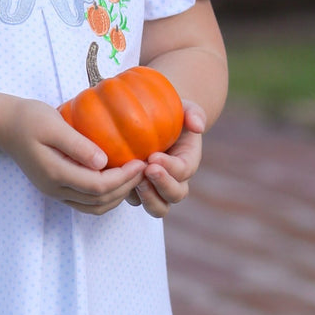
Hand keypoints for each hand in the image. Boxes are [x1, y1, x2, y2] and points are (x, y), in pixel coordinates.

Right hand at [0, 97, 146, 214]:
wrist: (4, 125)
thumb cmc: (28, 119)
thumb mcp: (52, 124)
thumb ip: (77, 144)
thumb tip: (104, 162)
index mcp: (55, 173)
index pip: (98, 186)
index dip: (124, 177)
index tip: (141, 161)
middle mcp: (55, 188)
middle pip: (99, 200)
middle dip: (126, 187)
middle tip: (145, 168)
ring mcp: (55, 191)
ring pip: (94, 206)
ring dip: (118, 195)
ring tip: (134, 175)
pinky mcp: (56, 188)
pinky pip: (86, 202)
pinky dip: (105, 196)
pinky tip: (117, 179)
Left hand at [126, 103, 205, 218]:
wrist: (152, 122)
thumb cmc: (169, 113)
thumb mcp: (183, 108)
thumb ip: (194, 113)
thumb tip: (198, 126)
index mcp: (187, 162)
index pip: (183, 171)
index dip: (170, 167)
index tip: (154, 157)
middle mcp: (174, 180)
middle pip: (175, 195)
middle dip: (162, 185)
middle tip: (147, 169)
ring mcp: (156, 189)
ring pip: (157, 207)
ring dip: (148, 197)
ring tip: (134, 181)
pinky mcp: (137, 191)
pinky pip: (135, 201)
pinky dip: (127, 195)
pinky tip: (116, 180)